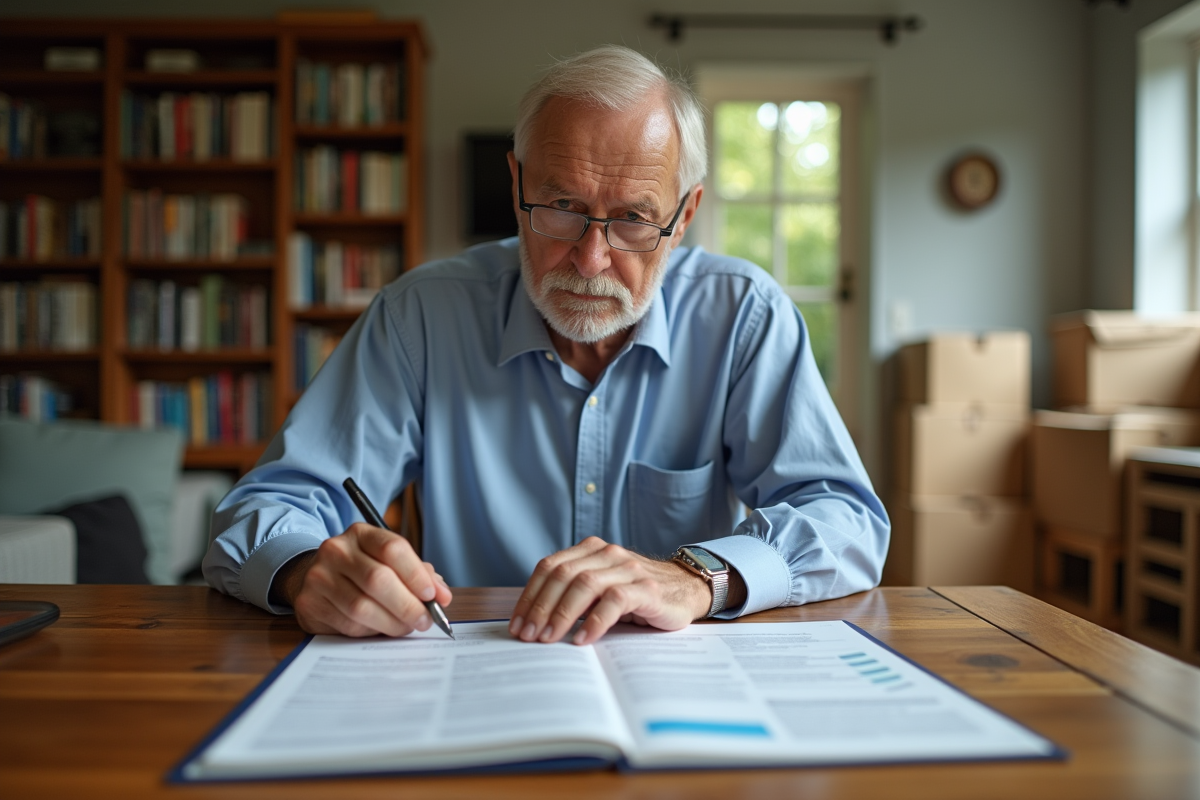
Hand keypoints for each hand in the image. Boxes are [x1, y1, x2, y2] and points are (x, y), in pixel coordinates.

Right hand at [271, 523, 451, 636]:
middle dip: (408, 605)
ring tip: (407, 628)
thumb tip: (442, 596)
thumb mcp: (388, 562)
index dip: (416, 574)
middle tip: (425, 620)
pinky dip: (370, 631)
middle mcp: (336, 550)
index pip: (392, 548)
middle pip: (378, 579)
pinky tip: (380, 628)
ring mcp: (319, 576)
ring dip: (391, 623)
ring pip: (362, 606)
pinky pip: (347, 624)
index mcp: (361, 533)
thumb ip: (418, 574)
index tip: (433, 595)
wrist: (312, 576)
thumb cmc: (362, 570)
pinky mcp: (309, 603)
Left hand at [508, 537, 711, 645]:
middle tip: (528, 636)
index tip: (517, 623)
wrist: (686, 590)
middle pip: (562, 574)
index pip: (549, 567)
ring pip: (585, 584)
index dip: (530, 595)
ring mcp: (628, 569)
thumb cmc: (637, 596)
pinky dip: (594, 621)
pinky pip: (614, 601)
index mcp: (591, 550)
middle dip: (540, 607)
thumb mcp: (601, 590)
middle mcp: (607, 554)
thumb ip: (574, 595)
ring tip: (549, 638)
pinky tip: (582, 639)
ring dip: (562, 613)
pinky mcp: (647, 589)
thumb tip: (533, 623)